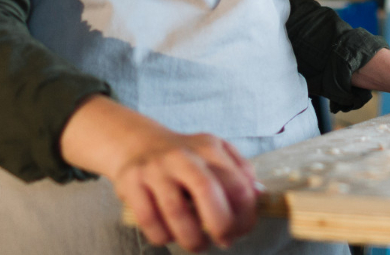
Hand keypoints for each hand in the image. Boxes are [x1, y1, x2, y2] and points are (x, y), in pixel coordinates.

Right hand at [60, 95, 258, 250]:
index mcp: (209, 147)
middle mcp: (182, 155)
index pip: (237, 183)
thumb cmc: (185, 157)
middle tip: (224, 240)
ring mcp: (155, 168)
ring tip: (198, 245)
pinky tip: (170, 235)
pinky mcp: (131, 183)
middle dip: (220, 224)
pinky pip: (149, 220)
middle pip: (207, 191)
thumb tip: (258, 195)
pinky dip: (163, 236)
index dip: (245, 214)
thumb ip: (239, 171)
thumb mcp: (215, 153)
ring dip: (192, 238)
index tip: (242, 229)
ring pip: (175, 211)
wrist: (138, 143)